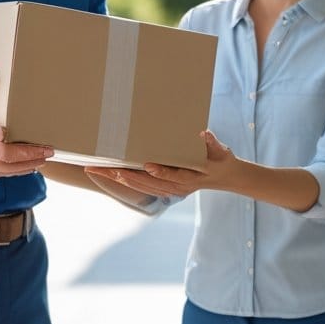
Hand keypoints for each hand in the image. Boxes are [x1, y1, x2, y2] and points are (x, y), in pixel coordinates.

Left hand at [87, 131, 239, 197]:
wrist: (225, 177)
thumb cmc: (222, 160)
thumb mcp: (222, 151)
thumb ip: (212, 143)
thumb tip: (203, 133)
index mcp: (193, 178)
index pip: (175, 177)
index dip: (162, 173)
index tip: (148, 166)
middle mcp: (179, 187)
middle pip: (149, 184)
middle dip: (127, 177)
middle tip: (106, 169)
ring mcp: (171, 190)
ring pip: (142, 187)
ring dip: (120, 179)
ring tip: (99, 171)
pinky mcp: (165, 188)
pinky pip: (142, 187)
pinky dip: (126, 180)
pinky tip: (111, 174)